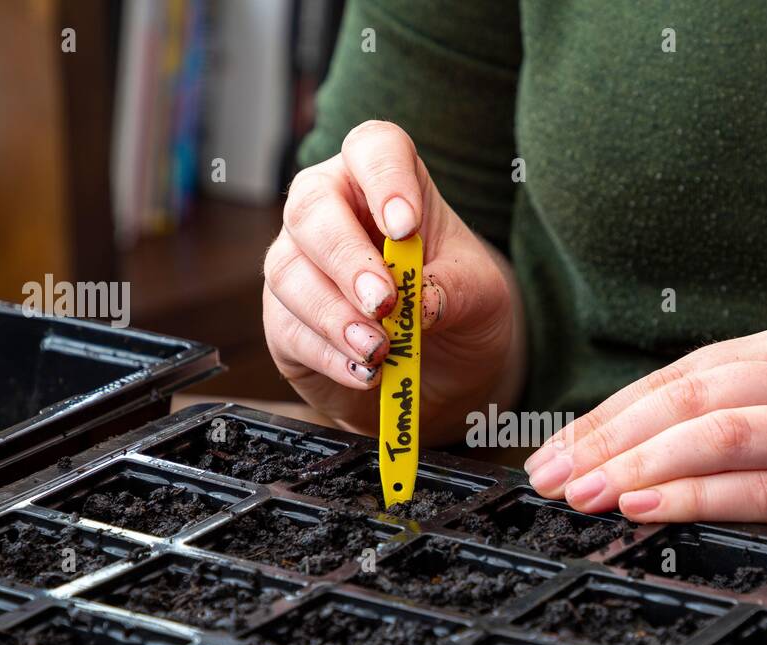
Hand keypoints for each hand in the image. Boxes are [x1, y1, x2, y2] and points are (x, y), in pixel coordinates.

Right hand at [263, 120, 520, 443]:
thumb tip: (423, 301)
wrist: (442, 372)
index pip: (373, 150)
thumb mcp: (482, 296)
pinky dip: (329, 355)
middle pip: (311, 208)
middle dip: (347, 259)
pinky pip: (290, 328)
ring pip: (289, 272)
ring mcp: (299, 263)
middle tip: (384, 303)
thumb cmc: (457, 308)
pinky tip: (365, 373)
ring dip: (334, 315)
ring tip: (379, 350)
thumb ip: (458, 289)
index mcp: (385, 182)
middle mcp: (331, 210)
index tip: (405, 226)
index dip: (384, 179)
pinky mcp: (285, 319)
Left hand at [524, 321, 766, 571]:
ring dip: (639, 464)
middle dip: (607, 436)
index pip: (681, 372)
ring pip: (720, 433)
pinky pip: (763, 490)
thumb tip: (623, 450)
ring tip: (582, 492)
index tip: (552, 448)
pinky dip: (695, 498)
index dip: (608, 412)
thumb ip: (737, 413)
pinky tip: (644, 508)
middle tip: (548, 475)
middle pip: (689, 395)